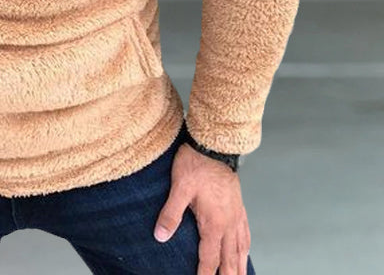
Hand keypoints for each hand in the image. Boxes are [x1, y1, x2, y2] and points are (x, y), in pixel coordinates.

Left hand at [154, 142, 251, 274]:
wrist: (215, 145)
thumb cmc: (195, 163)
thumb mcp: (179, 187)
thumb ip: (171, 213)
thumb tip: (160, 236)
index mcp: (214, 222)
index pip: (210, 258)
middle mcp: (229, 222)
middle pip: (229, 259)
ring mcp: (236, 214)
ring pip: (240, 248)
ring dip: (239, 266)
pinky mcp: (238, 205)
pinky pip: (245, 233)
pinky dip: (245, 248)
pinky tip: (243, 250)